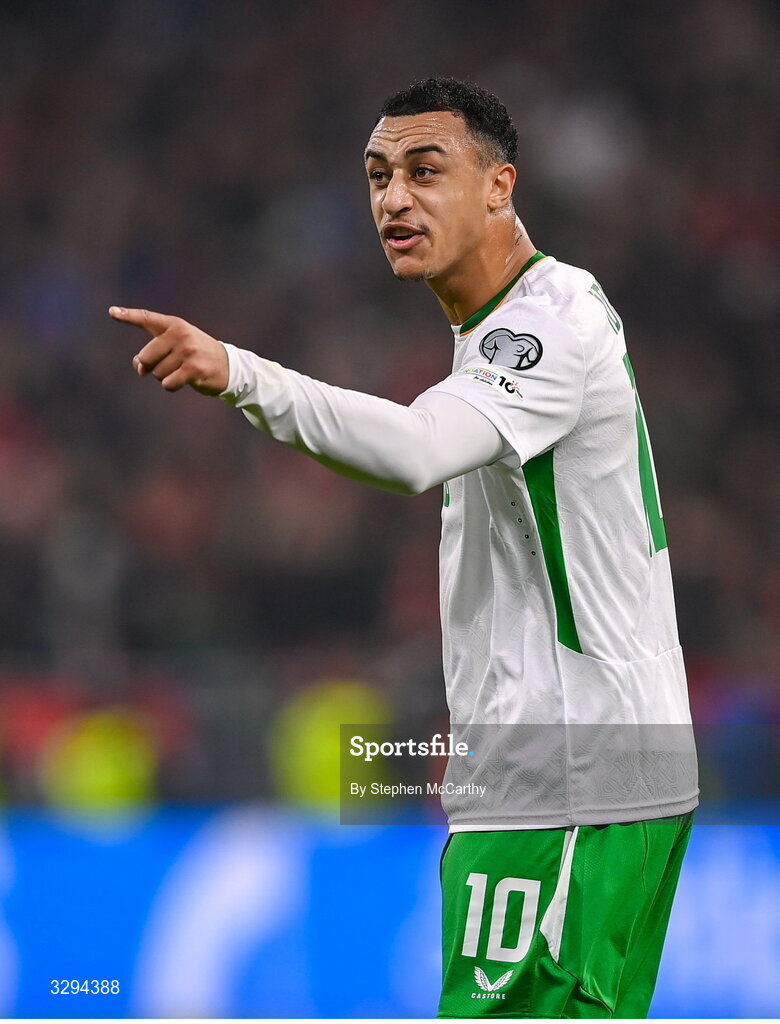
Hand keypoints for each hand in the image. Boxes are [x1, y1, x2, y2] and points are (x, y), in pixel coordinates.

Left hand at [108, 306, 228, 394]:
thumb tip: (139, 367)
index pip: (146, 318)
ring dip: (166, 377)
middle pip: (145, 358)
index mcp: (173, 324)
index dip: (128, 315)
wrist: (228, 366)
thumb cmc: (195, 355)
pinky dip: (172, 386)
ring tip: (183, 370)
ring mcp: (187, 350)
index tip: (111, 312)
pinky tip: (186, 379)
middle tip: (172, 364)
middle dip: (153, 367)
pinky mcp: (193, 368)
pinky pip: (167, 383)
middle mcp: (180, 334)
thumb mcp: (176, 346)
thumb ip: (152, 352)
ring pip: (156, 373)